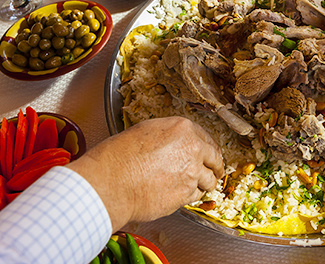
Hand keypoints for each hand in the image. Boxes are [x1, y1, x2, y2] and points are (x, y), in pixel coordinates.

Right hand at [67, 117, 224, 230]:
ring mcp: (192, 172)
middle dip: (215, 166)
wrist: (109, 184)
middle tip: (215, 172)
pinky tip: (182, 195)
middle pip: (215, 159)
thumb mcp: (144, 132)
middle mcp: (193, 148)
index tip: (210, 155)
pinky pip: (196, 195)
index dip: (208, 149)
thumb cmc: (117, 158)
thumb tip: (175, 143)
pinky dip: (192, 196)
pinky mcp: (186, 194)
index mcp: (182, 128)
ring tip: (199, 186)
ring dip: (204, 183)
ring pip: (209, 180)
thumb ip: (168, 136)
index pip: (206, 138)